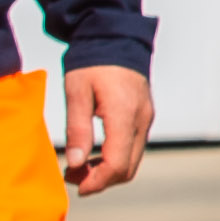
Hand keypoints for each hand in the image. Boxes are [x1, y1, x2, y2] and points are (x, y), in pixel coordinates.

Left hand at [58, 62, 153, 195]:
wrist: (115, 37)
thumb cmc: (93, 62)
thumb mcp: (77, 93)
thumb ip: (78, 130)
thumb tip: (75, 164)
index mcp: (124, 114)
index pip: (117, 163)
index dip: (96, 181)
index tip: (75, 183)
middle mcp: (141, 120)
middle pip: (127, 168)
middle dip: (101, 180)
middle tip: (73, 175)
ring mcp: (146, 118)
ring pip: (132, 160)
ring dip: (107, 171)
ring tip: (80, 165)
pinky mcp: (144, 116)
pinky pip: (133, 147)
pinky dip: (115, 158)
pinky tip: (95, 152)